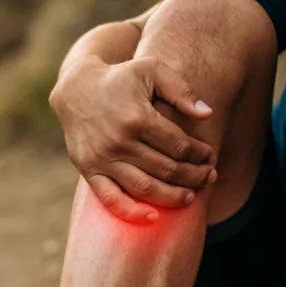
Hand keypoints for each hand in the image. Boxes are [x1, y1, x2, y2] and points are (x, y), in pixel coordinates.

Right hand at [50, 55, 217, 222]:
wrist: (76, 88)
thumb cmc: (120, 78)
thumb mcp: (151, 69)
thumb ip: (181, 89)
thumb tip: (207, 113)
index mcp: (138, 117)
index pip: (179, 146)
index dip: (199, 154)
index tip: (209, 156)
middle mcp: (119, 141)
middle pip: (166, 169)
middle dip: (194, 176)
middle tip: (208, 177)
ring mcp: (102, 158)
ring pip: (145, 187)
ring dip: (173, 196)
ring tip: (190, 196)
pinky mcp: (88, 169)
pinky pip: (110, 198)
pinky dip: (131, 211)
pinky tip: (153, 217)